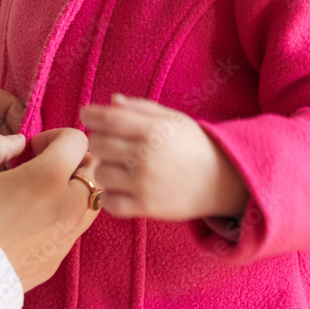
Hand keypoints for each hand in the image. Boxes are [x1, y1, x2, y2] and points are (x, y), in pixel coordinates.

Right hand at [0, 128, 100, 291]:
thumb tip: (16, 142)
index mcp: (48, 177)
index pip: (77, 140)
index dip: (55, 136)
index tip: (34, 148)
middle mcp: (67, 205)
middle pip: (94, 170)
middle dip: (72, 161)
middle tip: (43, 166)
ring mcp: (66, 236)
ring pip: (90, 201)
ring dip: (73, 189)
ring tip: (40, 193)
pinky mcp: (58, 259)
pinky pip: (73, 229)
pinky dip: (63, 217)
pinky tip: (32, 219)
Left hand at [80, 94, 248, 220]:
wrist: (223, 180)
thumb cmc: (194, 145)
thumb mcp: (172, 119)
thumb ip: (140, 108)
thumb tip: (111, 101)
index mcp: (153, 130)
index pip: (108, 119)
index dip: (91, 115)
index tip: (86, 114)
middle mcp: (146, 156)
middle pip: (98, 145)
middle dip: (97, 140)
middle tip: (106, 141)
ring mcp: (144, 183)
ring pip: (100, 173)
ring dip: (103, 168)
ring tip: (116, 165)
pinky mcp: (146, 207)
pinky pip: (109, 202)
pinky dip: (108, 195)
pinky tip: (118, 187)